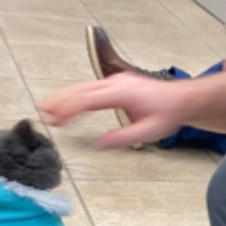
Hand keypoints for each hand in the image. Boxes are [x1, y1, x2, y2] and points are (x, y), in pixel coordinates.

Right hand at [39, 74, 186, 150]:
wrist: (183, 99)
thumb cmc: (168, 114)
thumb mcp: (148, 132)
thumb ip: (122, 137)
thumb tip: (98, 144)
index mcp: (123, 93)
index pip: (89, 100)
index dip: (69, 110)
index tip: (56, 121)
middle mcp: (116, 83)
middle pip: (81, 90)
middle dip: (60, 101)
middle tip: (42, 112)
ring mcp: (116, 81)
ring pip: (84, 87)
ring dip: (65, 97)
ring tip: (47, 108)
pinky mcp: (117, 83)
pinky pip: (91, 87)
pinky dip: (76, 95)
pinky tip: (67, 103)